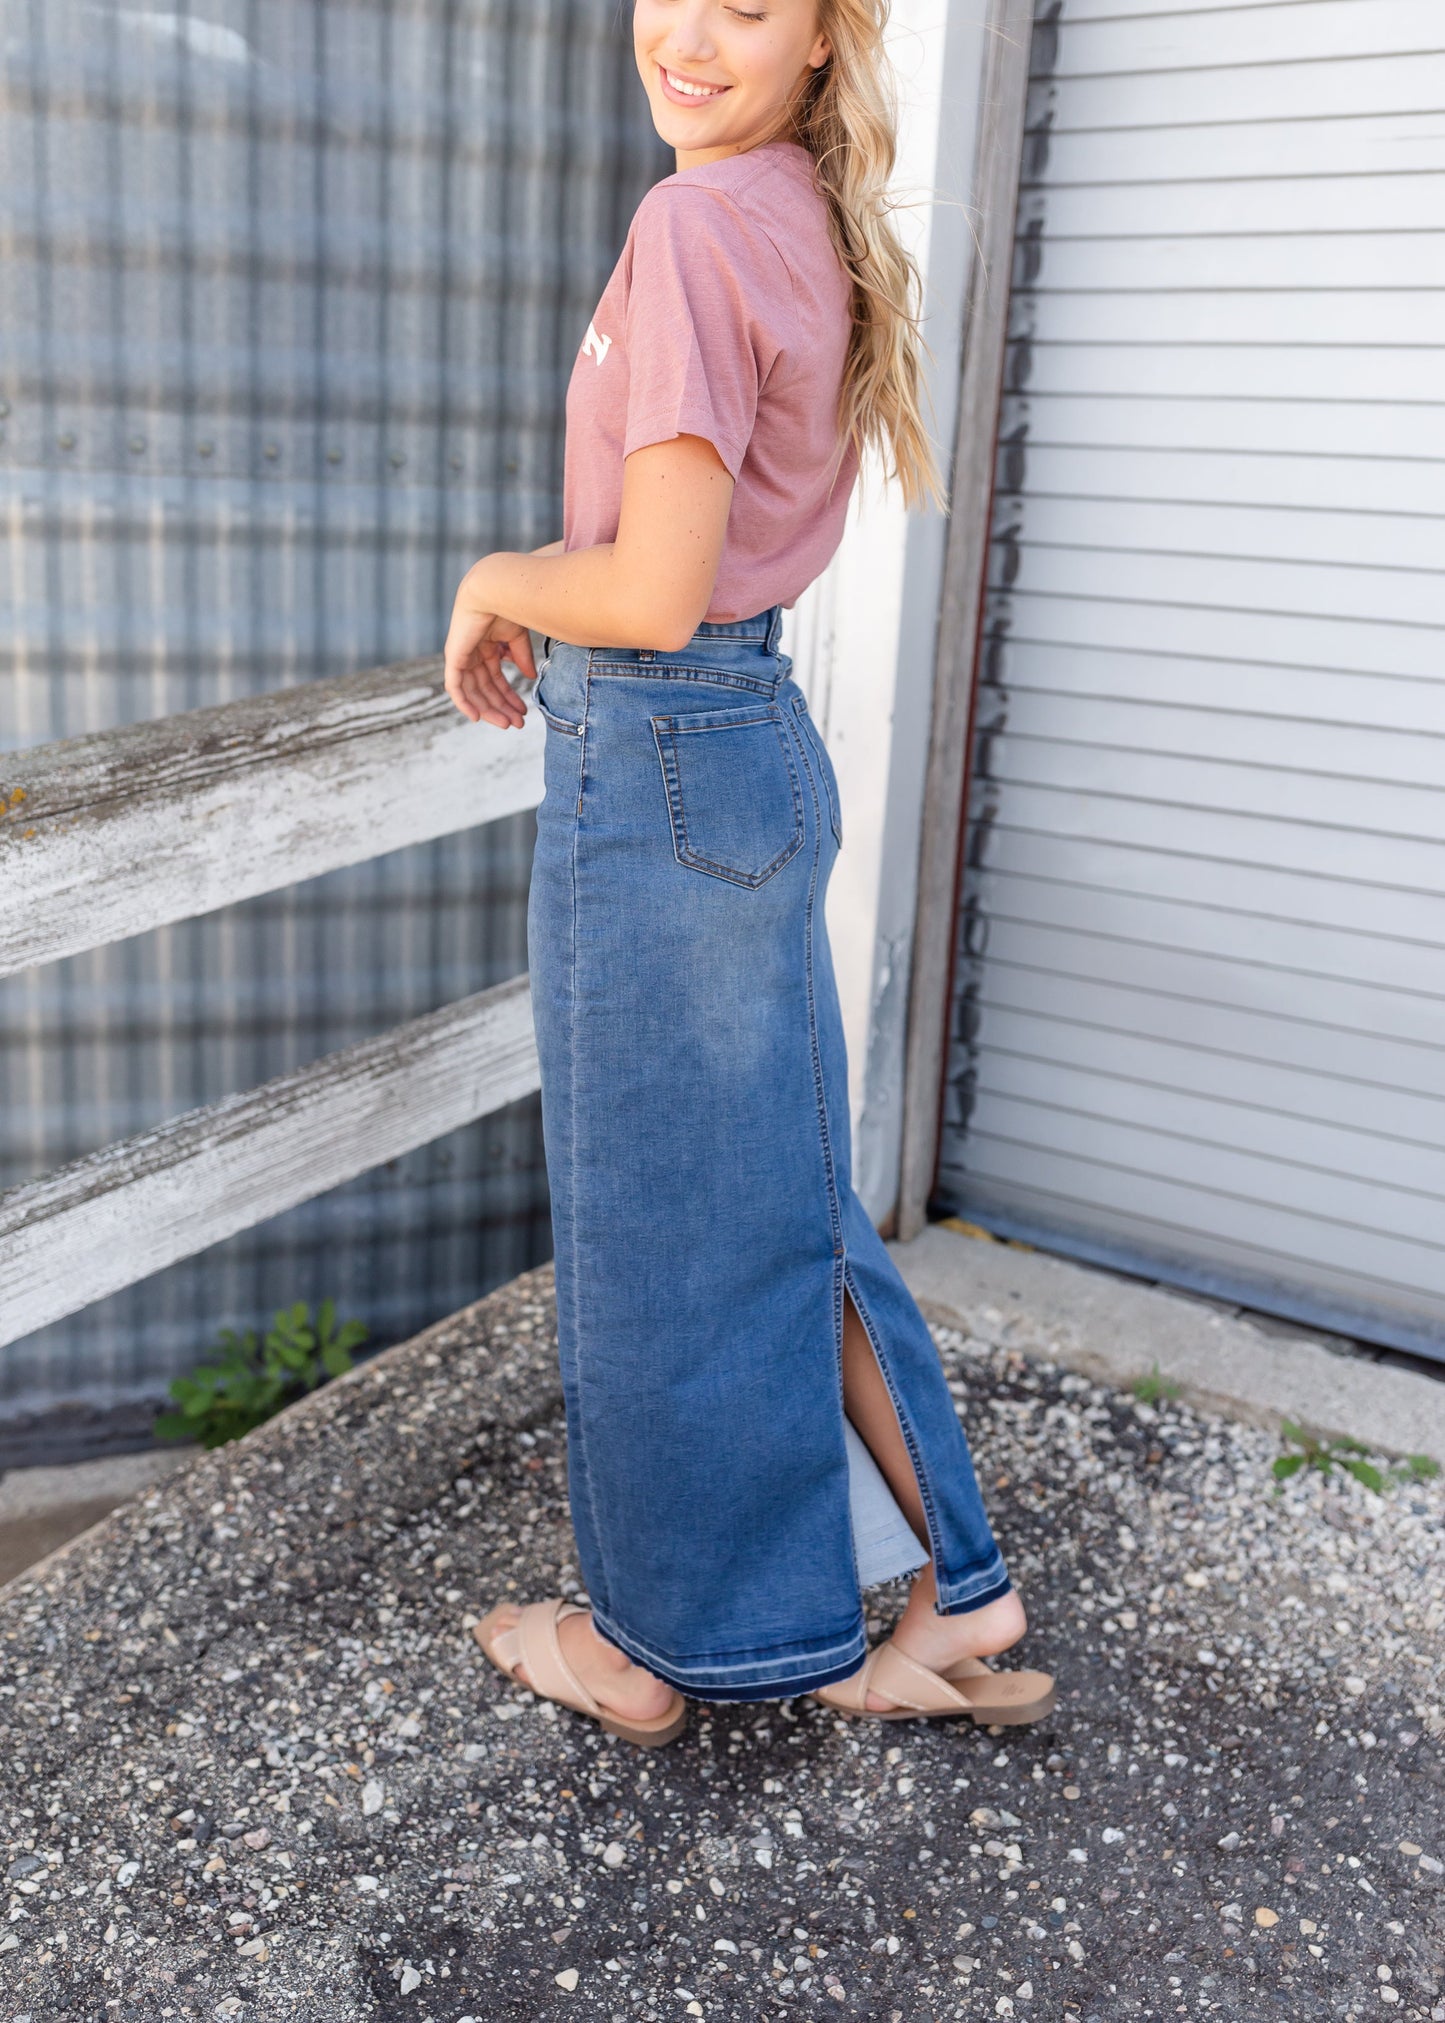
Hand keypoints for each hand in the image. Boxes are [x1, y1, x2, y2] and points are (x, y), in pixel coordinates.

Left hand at [443, 561, 537, 728]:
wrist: (496, 589)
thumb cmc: (508, 605)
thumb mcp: (518, 638)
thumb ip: (522, 658)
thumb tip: (530, 678)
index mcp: (486, 647)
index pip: (496, 680)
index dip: (509, 697)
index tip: (524, 712)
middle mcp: (472, 653)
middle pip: (485, 689)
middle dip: (501, 707)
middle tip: (517, 724)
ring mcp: (461, 655)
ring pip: (472, 692)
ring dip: (489, 709)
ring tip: (507, 723)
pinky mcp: (454, 656)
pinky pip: (455, 687)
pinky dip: (464, 703)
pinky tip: (476, 717)